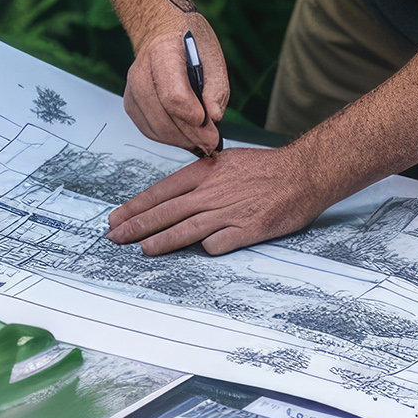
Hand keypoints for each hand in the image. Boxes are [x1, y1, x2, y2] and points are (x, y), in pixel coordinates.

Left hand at [107, 144, 330, 254]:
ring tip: (142, 250)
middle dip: (137, 226)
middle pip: (166, 211)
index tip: (116, 218)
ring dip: (161, 241)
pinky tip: (196, 253)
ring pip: (186, 230)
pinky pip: (218, 244)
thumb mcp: (224, 163)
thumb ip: (200, 180)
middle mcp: (211, 191)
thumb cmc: (263, 168)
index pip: (160, 191)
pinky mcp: (247, 229)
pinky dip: (205, 249)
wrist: (302, 173)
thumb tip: (173, 198)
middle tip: (115, 237)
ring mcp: (228, 211)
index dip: (136, 207)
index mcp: (204, 172)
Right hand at [124, 18, 227, 155]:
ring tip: (200, 142)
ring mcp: (132, 88)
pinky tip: (184, 136)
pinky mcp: (131, 102)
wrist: (161, 29)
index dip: (192, 115)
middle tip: (212, 142)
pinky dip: (167, 138)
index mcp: (163, 53)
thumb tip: (214, 117)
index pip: (173, 95)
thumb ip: (217, 86)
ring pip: (153, 127)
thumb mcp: (212, 54)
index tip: (211, 124)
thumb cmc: (188, 40)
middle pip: (162, 116)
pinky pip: (147, 129)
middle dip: (189, 135)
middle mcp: (141, 71)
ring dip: (179, 141)